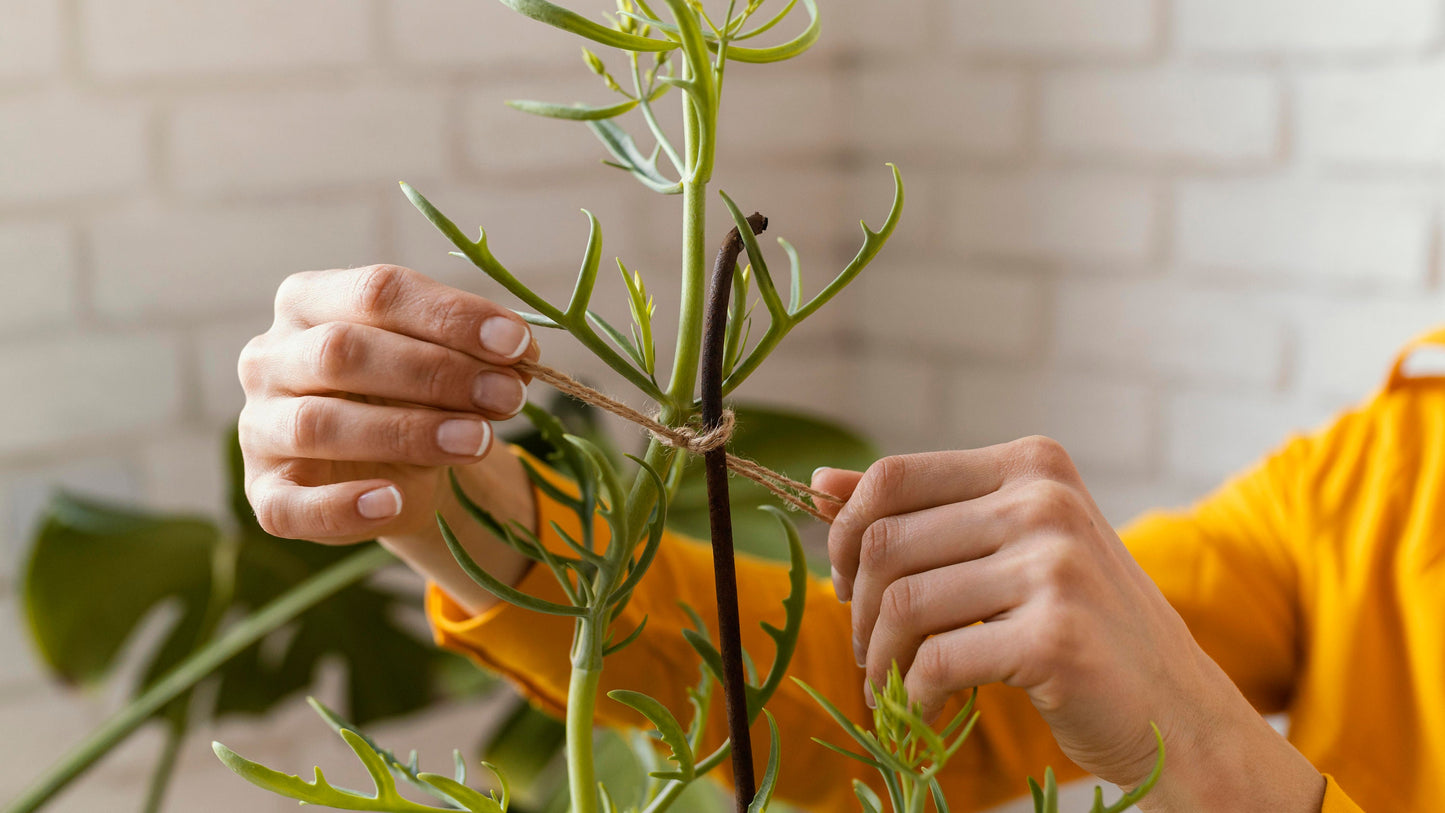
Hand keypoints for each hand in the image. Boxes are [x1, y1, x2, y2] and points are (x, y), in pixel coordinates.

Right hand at [238, 264, 534, 544]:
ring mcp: (258, 425)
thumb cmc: (413, 394)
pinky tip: (393, 502)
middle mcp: (271, 357)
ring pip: (318, 424)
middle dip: (435, 373)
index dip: (450, 316)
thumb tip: (523, 355)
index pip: (376, 292)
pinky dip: (342, 507)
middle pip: (343, 351)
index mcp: (310, 301)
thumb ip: (477, 352)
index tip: (516, 344)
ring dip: (406, 432)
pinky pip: (289, 505)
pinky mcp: (264, 492)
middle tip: (508, 398)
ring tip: (477, 442)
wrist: (391, 467)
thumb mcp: (446, 362)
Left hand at [817, 437, 1323, 811]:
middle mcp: (1044, 502)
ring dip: (880, 658)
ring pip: (904, 605)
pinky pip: (937, 662)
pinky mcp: (1055, 636)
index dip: (846, 531)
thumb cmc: (1086, 625)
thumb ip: (925, 512)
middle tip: (870, 649)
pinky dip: (915, 694)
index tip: (847, 581)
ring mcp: (1055, 566)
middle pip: (887, 543)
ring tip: (890, 685)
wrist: (1178, 709)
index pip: (894, 476)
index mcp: (1031, 465)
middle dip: (860, 608)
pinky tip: (927, 708)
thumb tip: (820, 482)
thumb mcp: (1011, 549)